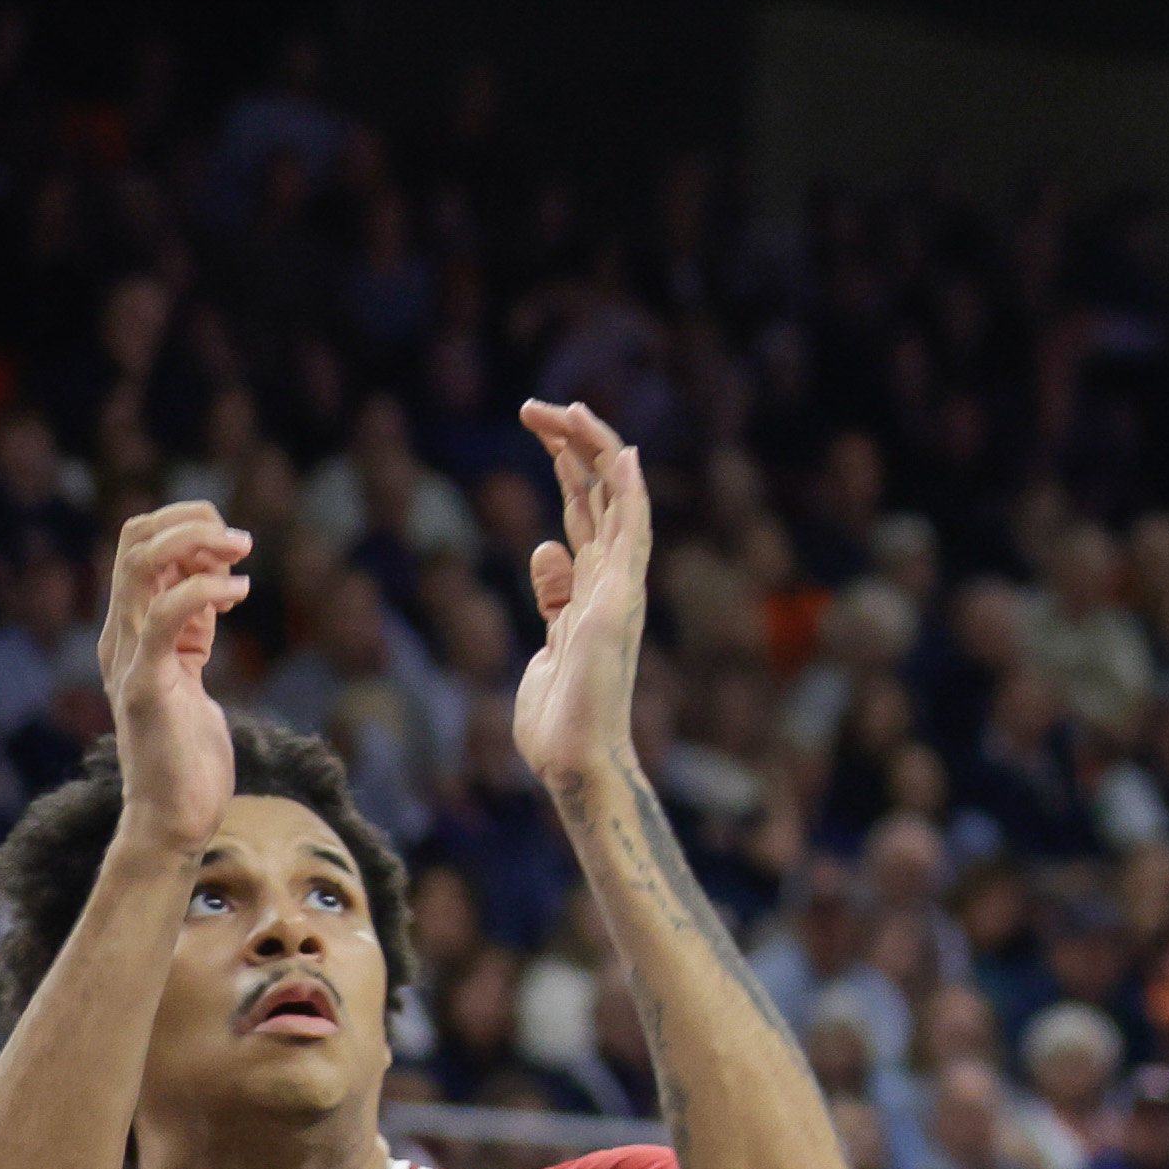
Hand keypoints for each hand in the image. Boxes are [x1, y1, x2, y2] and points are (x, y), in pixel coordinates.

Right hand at [97, 504, 251, 855]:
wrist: (172, 814)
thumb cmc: (186, 745)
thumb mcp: (187, 663)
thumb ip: (190, 622)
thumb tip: (214, 576)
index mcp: (129, 626)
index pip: (135, 541)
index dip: (186, 526)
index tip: (231, 551)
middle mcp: (120, 635)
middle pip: (133, 539)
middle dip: (191, 521)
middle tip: (240, 544)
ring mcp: (128, 659)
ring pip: (139, 565)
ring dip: (197, 543)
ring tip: (242, 554)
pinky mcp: (145, 687)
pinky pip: (164, 617)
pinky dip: (204, 590)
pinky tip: (239, 593)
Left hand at [511, 400, 653, 795]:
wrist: (575, 761)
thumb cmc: (560, 715)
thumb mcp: (546, 642)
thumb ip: (553, 594)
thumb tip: (545, 545)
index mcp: (593, 584)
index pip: (583, 506)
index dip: (566, 462)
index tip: (540, 426)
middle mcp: (613, 577)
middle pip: (596, 492)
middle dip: (570, 445)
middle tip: (536, 407)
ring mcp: (620, 587)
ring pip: (613, 502)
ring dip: (593, 452)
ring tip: (568, 411)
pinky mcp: (619, 602)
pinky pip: (632, 538)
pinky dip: (630, 495)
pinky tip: (622, 457)